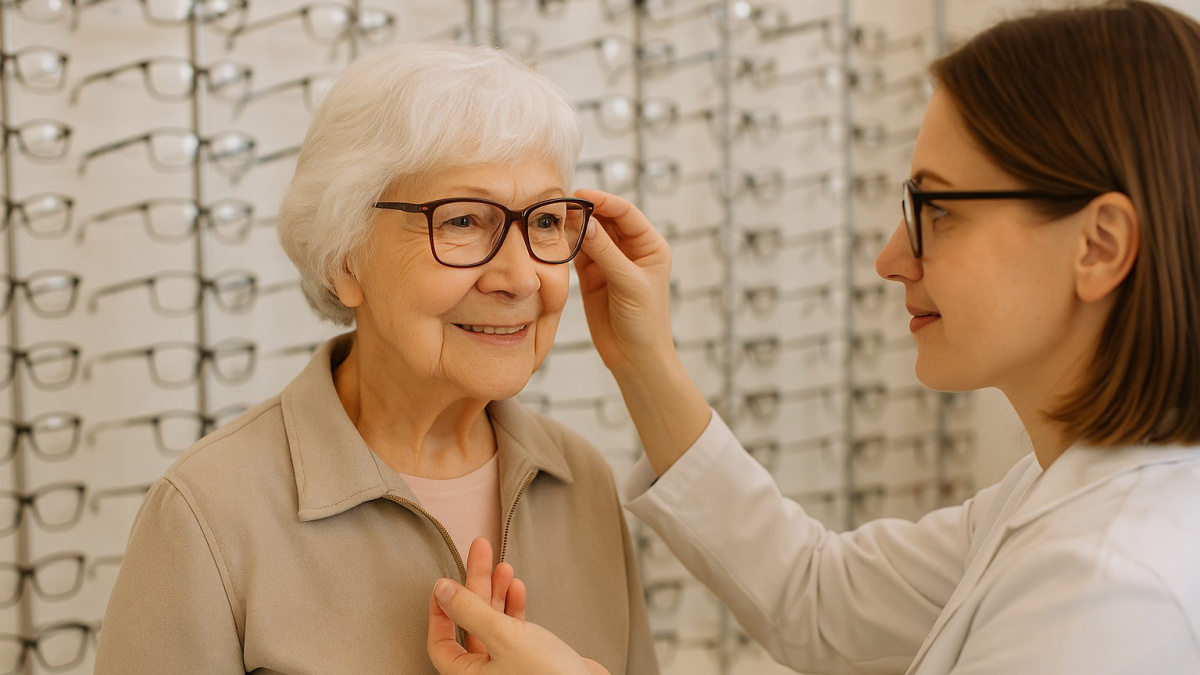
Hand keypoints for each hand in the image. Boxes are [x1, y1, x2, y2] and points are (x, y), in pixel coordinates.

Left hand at [427, 577, 609, 674]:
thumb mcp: (505, 637)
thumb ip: (470, 612)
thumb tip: (442, 590)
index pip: (441, 644)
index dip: (440, 612)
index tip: (444, 583)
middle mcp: (486, 674)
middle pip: (469, 624)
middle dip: (476, 586)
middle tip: (480, 553)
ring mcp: (508, 666)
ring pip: (493, 624)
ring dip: (497, 593)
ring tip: (503, 566)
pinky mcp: (530, 659)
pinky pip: (514, 630)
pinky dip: (514, 608)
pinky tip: (518, 589)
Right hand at [573, 189, 674, 373]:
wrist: (634, 357)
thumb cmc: (645, 321)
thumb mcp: (629, 284)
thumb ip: (606, 253)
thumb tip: (586, 222)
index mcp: (650, 245)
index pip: (626, 213)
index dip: (604, 201)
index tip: (581, 195)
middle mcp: (630, 249)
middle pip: (606, 219)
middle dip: (586, 211)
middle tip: (560, 205)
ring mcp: (610, 262)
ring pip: (590, 234)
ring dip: (574, 226)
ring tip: (553, 219)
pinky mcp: (592, 276)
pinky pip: (578, 253)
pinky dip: (568, 245)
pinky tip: (555, 238)